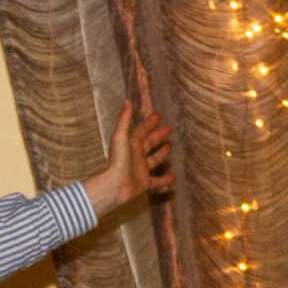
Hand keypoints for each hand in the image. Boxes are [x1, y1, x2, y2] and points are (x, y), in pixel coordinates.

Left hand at [83, 100, 173, 215]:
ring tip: (169, 147)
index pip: (142, 130)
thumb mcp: (120, 137)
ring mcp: (141, 170)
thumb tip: (127, 101)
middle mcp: (137, 157)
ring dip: (161, 154)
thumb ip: (124, 119)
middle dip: (158, 135)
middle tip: (169, 128)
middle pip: (150, 143)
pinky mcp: (144, 184)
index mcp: (132, 145)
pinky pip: (156, 182)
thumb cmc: (117, 161)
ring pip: (154, 160)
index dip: (149, 123)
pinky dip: (164, 181)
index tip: (158, 115)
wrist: (115, 185)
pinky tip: (173, 179)